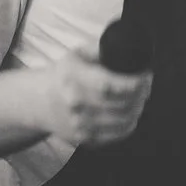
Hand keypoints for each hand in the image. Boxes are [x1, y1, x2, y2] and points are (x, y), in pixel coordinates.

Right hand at [31, 56, 151, 146]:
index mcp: (74, 78)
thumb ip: (101, 48)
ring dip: (138, 108)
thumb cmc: (64, 75)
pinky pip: (117, 134)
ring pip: (124, 121)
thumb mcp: (77, 54)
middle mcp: (76, 104)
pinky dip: (130, 124)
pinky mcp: (84, 139)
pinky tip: (131, 113)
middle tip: (146, 85)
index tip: (145, 75)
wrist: (40, 102)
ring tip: (140, 98)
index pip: (110, 86)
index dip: (135, 83)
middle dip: (142, 94)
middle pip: (122, 105)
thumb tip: (128, 46)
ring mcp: (79, 124)